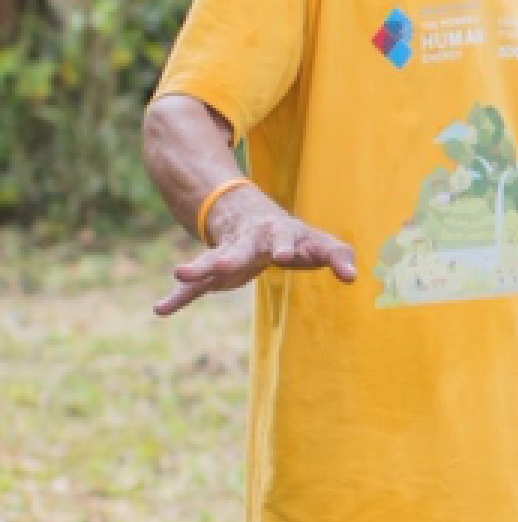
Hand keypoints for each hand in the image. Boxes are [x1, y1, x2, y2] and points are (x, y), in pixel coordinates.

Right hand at [154, 184, 357, 317]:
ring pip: (211, 260)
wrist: (244, 212)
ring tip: (180, 273)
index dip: (290, 248)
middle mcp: (251, 241)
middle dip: (235, 255)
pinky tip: (160, 309)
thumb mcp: (317, 243)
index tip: (290, 257)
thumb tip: (353, 275)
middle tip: (227, 263)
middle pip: (243, 248)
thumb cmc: (291, 237)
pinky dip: (178, 298)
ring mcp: (228, 253)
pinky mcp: (211, 268)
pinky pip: (193, 287)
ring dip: (198, 268)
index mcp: (279, 234)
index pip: (289, 240)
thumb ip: (339, 256)